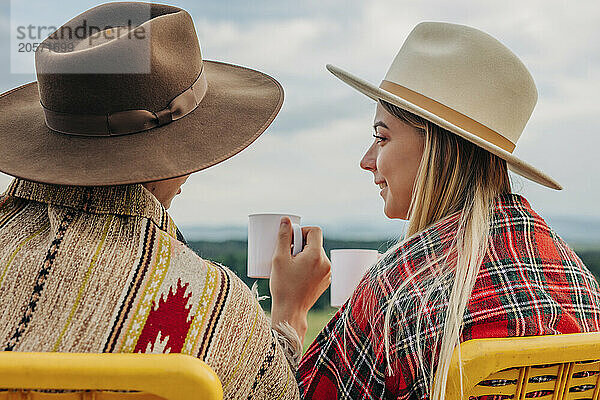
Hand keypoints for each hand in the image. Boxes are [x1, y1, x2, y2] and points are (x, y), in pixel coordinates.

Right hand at [270, 217, 330, 343]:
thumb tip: (285, 219)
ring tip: (291, 265)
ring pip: (316, 255)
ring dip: (305, 255)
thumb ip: (283, 237)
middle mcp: (326, 263)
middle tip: (287, 254)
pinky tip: (297, 274)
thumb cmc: (283, 286)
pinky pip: (318, 266)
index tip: (291, 240)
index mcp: (316, 255)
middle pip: (315, 243)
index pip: (315, 231)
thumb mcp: (279, 258)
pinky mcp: (325, 282)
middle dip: (301, 244)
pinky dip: (309, 265)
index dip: (302, 231)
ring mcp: (328, 273)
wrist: (290, 312)